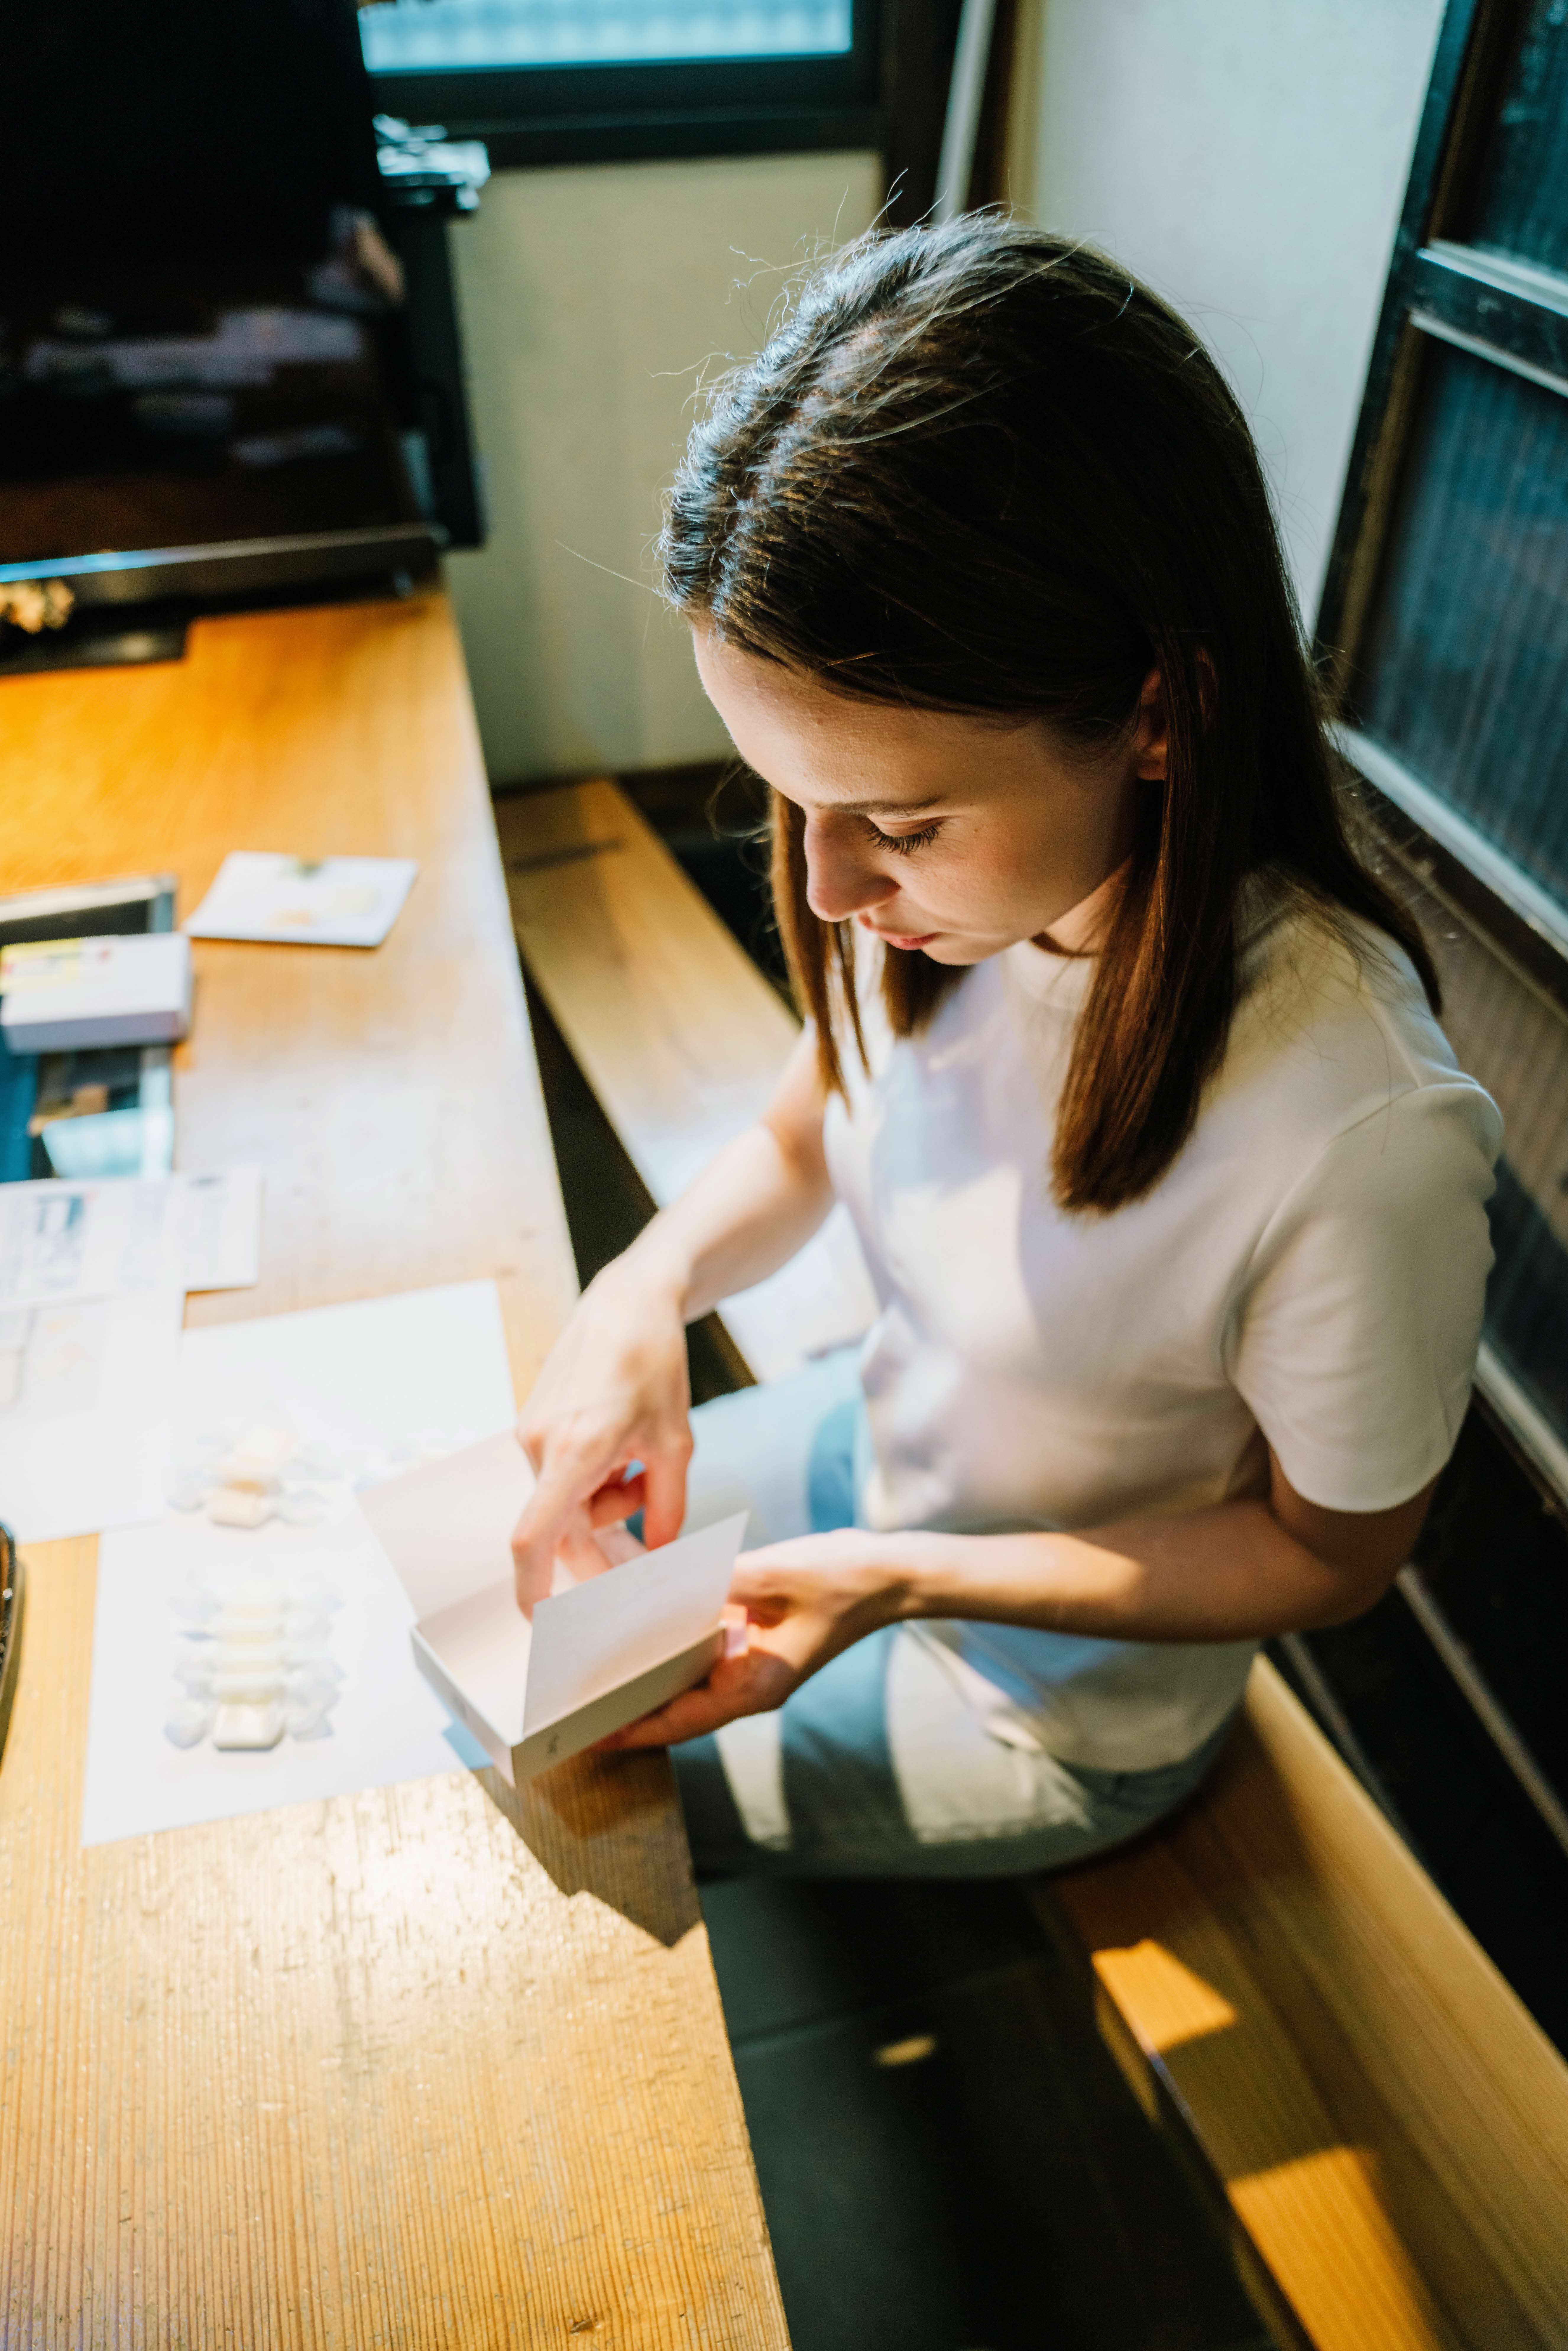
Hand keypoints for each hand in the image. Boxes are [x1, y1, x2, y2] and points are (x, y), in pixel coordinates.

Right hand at [511, 1257, 693, 1611]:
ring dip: (606, 1504)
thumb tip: (655, 1557)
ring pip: (566, 1501)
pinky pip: (562, 1475)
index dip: (531, 1589)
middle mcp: (540, 1445)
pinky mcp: (534, 1422)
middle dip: (601, 1547)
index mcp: (574, 1452)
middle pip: (563, 1527)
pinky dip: (593, 1480)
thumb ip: (666, 1508)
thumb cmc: (655, 1366)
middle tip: (644, 1556)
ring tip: (644, 1469)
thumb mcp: (676, 1443)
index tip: (541, 1624)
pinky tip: (624, 1454)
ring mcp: (531, 1433)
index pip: (534, 1538)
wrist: (629, 1302)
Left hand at [600, 1528, 912, 1748]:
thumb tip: (668, 1583)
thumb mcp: (775, 1575)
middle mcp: (750, 1685)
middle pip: (677, 1710)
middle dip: (630, 1711)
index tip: (590, 1737)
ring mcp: (753, 1667)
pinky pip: (704, 1658)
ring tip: (595, 1674)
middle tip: (576, 1705)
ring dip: (647, 1683)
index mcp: (755, 1685)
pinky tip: (643, 1633)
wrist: (887, 1576)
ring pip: (687, 1687)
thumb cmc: (840, 1580)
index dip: (634, 1731)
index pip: (681, 1721)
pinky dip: (672, 1653)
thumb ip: (720, 1582)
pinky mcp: (755, 1645)